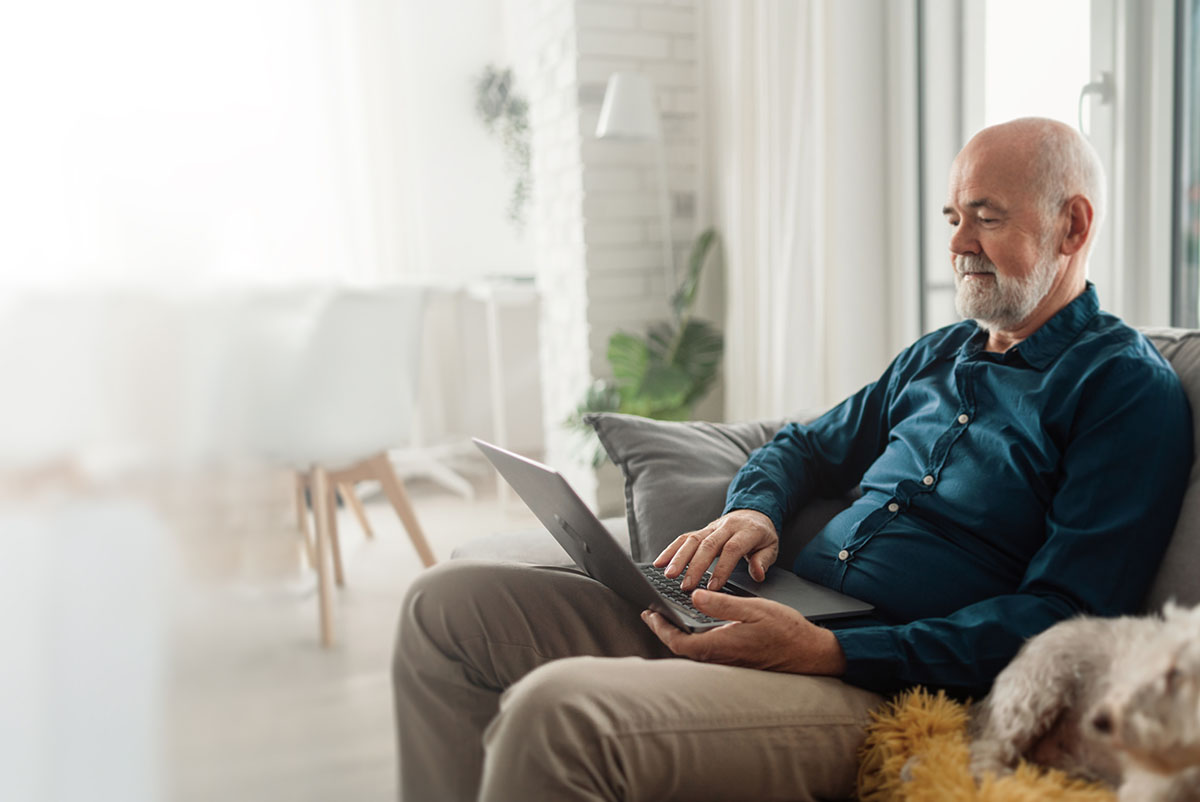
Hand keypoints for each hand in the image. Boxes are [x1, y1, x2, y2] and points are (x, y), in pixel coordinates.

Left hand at [640, 590, 846, 674]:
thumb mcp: (754, 609)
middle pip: (681, 648)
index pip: (679, 642)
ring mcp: (727, 662)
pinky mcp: (734, 661)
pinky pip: (705, 652)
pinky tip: (693, 626)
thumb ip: (722, 604)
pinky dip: (692, 638)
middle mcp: (720, 658)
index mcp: (721, 646)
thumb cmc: (786, 631)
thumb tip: (695, 597)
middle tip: (651, 613)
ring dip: (677, 634)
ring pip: (692, 651)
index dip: (660, 628)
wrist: (810, 653)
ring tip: (667, 616)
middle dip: (664, 630)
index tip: (649, 613)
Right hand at [655, 509, 778, 591]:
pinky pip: (684, 538)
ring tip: (669, 575)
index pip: (731, 549)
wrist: (754, 512)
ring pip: (692, 540)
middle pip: (708, 544)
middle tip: (686, 586)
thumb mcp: (772, 547)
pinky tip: (660, 562)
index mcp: (746, 531)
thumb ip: (763, 560)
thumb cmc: (762, 535)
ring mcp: (712, 527)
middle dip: (695, 566)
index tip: (713, 587)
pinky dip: (671, 550)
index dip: (721, 567)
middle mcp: (726, 526)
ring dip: (678, 557)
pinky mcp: (702, 530)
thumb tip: (757, 574)